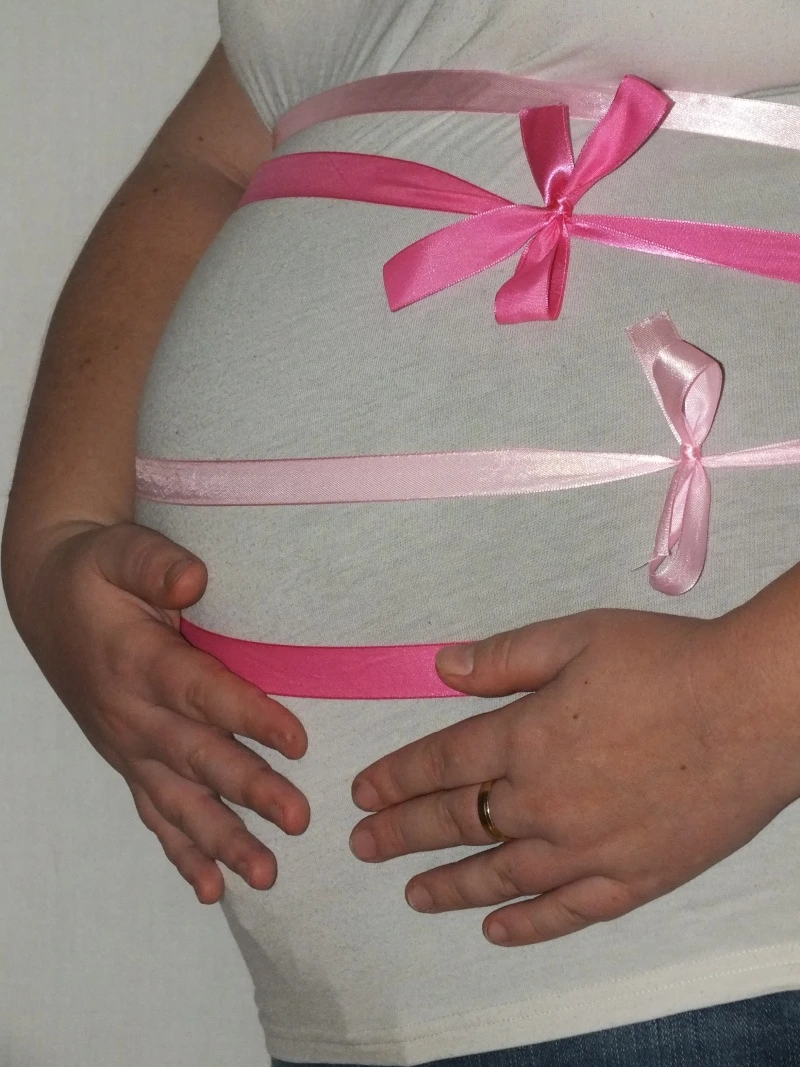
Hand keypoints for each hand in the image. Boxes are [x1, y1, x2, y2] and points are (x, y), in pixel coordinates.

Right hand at [4, 520, 308, 903]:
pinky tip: (212, 890)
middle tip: (298, 820)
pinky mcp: (129, 760)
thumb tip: (192, 582)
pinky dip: (181, 854)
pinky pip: (154, 814)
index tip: (297, 741)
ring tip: (266, 874)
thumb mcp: (119, 550)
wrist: (48, 597)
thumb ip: (155, 565)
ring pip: (178, 801)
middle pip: (197, 757)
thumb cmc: (96, 571)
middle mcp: (131, 713)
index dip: (247, 716)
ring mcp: (128, 745)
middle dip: (248, 791)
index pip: (199, 692)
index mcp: (136, 660)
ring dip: (222, 840)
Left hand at [349, 607, 799, 945]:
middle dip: (402, 832)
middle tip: (363, 846)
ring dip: (449, 885)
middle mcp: (544, 801)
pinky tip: (495, 929)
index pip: (442, 762)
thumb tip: (442, 667)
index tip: (364, 793)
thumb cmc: (667, 663)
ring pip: (499, 875)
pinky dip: (526, 924)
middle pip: (457, 821)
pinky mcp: (631, 879)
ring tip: (412, 894)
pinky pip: (566, 912)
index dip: (397, 777)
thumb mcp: (578, 638)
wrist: (754, 709)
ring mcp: (586, 848)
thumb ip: (505, 656)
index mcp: (526, 736)